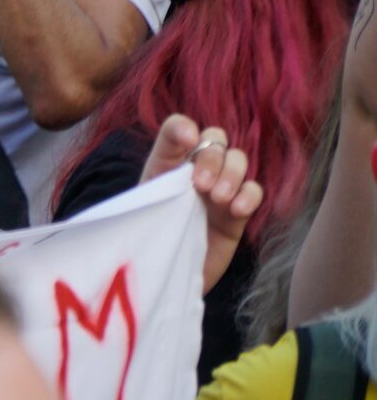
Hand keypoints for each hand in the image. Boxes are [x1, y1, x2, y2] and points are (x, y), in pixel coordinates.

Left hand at [141, 115, 263, 293]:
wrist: (166, 272)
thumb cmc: (149, 233)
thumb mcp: (144, 200)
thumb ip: (159, 174)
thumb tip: (179, 159)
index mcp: (167, 160)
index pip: (178, 128)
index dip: (183, 127)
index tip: (187, 141)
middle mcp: (195, 168)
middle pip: (215, 139)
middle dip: (212, 158)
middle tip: (201, 186)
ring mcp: (219, 188)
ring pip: (238, 159)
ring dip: (232, 174)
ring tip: (217, 199)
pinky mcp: (237, 213)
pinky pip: (254, 191)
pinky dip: (249, 195)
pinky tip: (236, 210)